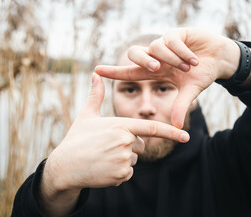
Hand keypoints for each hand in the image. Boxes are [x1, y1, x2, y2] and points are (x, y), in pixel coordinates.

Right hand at [38, 73, 189, 215]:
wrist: (64, 166)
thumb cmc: (76, 139)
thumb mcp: (86, 115)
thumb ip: (96, 95)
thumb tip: (95, 73)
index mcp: (121, 125)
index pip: (152, 128)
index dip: (171, 132)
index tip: (186, 136)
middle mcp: (125, 142)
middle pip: (139, 145)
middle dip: (128, 146)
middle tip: (106, 147)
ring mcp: (124, 160)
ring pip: (133, 160)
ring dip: (122, 160)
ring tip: (102, 157)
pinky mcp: (121, 176)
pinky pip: (127, 174)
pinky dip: (118, 173)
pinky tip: (103, 168)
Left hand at [95, 28, 240, 127]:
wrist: (219, 59)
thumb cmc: (202, 74)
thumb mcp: (190, 91)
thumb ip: (180, 106)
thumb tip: (174, 127)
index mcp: (156, 71)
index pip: (130, 72)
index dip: (114, 71)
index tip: (96, 71)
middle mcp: (156, 56)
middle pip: (135, 53)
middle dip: (142, 61)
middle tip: (156, 69)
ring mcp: (165, 43)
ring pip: (156, 47)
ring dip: (172, 60)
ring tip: (187, 68)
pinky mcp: (176, 33)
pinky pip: (171, 41)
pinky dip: (182, 52)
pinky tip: (194, 59)